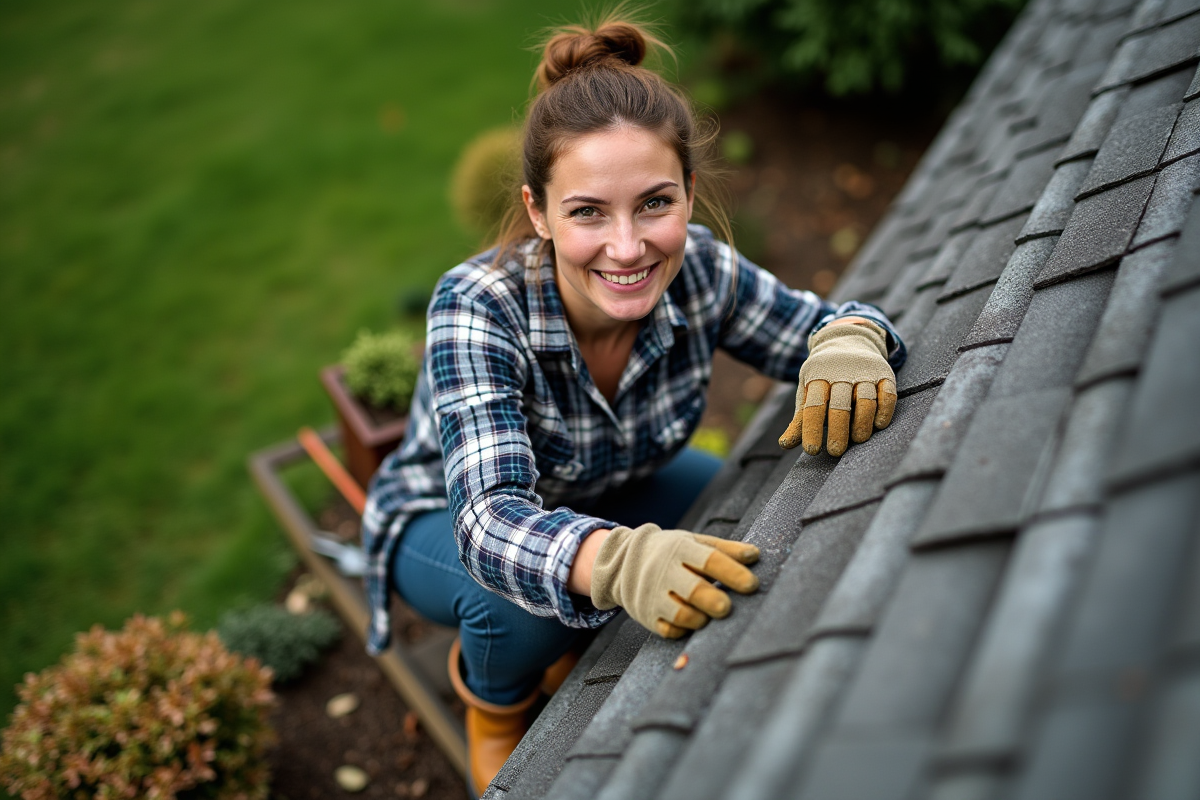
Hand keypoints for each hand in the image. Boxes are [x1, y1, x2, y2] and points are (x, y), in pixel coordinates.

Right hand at [590, 524, 759, 637]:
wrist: (623, 560)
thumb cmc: (669, 551)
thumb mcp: (693, 542)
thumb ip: (724, 549)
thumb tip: (755, 555)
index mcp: (680, 549)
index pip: (710, 560)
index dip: (733, 573)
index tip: (752, 584)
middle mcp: (664, 571)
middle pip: (693, 589)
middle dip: (714, 601)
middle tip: (727, 607)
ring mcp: (653, 595)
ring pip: (681, 614)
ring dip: (701, 618)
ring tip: (710, 615)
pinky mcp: (647, 616)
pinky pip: (669, 630)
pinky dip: (684, 630)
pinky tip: (692, 622)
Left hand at [778, 320, 896, 456]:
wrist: (847, 340)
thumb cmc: (823, 375)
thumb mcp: (807, 390)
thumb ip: (800, 418)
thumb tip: (785, 444)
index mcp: (817, 376)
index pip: (813, 406)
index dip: (812, 429)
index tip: (812, 450)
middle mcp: (840, 372)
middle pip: (840, 404)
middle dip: (838, 430)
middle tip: (835, 451)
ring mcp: (864, 372)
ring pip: (865, 399)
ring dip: (862, 422)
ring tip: (858, 439)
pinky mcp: (884, 373)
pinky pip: (888, 393)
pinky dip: (884, 410)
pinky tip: (879, 425)